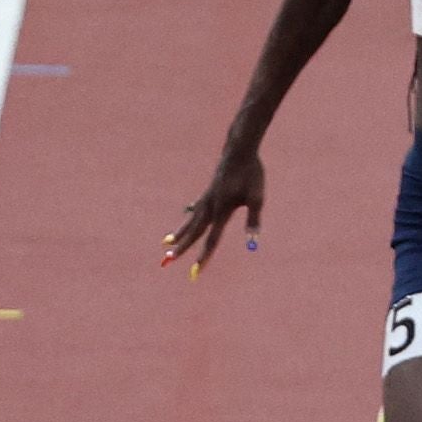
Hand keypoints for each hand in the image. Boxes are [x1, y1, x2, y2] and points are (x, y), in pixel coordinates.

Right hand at [161, 149, 265, 271]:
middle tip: (165, 261)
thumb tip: (253, 244)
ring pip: (190, 220)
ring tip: (165, 243)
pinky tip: (186, 213)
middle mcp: (209, 206)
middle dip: (180, 248)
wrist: (239, 149)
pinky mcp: (208, 191)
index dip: (203, 256)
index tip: (194, 272)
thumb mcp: (256, 198)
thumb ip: (253, 221)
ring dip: (179, 233)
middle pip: (193, 232)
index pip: (211, 239)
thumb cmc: (251, 173)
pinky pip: (196, 208)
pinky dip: (189, 215)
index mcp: (221, 210)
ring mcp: (206, 198)